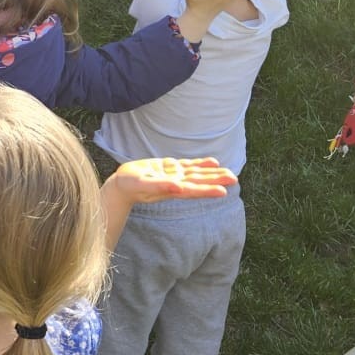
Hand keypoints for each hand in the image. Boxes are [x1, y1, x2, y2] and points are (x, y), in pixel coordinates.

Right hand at [107, 157, 237, 203]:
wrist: (121, 185)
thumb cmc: (129, 186)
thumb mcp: (143, 185)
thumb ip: (160, 186)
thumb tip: (178, 187)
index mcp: (170, 190)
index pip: (192, 191)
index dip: (207, 191)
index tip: (223, 192)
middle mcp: (176, 184)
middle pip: (199, 181)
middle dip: (216, 180)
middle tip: (234, 179)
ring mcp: (174, 176)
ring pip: (196, 173)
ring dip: (212, 173)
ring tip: (229, 173)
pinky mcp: (169, 168)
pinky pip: (189, 165)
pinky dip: (201, 164)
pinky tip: (213, 162)